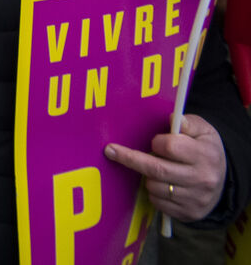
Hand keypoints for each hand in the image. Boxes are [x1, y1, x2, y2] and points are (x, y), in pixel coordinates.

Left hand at [105, 114, 227, 221]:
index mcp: (206, 155)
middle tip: (111, 151)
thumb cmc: (205, 150)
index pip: (170, 147)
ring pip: (154, 186)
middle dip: (130, 159)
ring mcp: (196, 199)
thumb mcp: (203, 131)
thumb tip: (174, 119)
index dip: (157, 142)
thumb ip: (188, 123)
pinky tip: (161, 184)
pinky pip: (158, 202)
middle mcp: (203, 179)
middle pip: (156, 169)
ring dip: (147, 176)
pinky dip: (153, 192)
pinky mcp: (189, 213)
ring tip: (155, 168)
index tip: (154, 141)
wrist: (223, 181)